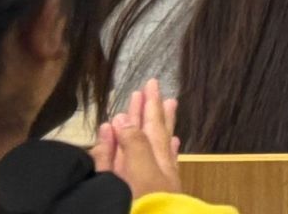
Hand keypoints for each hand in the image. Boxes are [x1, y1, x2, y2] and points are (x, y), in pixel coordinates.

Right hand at [94, 79, 181, 200]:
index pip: (152, 127)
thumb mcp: (140, 173)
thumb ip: (131, 147)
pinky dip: (154, 152)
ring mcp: (147, 183)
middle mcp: (153, 169)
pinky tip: (167, 139)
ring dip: (150, 126)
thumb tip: (120, 119)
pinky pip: (143, 169)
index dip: (149, 106)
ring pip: (146, 149)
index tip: (150, 85)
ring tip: (162, 104)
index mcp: (155, 161)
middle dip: (147, 112)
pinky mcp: (134, 196)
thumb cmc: (148, 205)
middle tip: (150, 87)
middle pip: (149, 135)